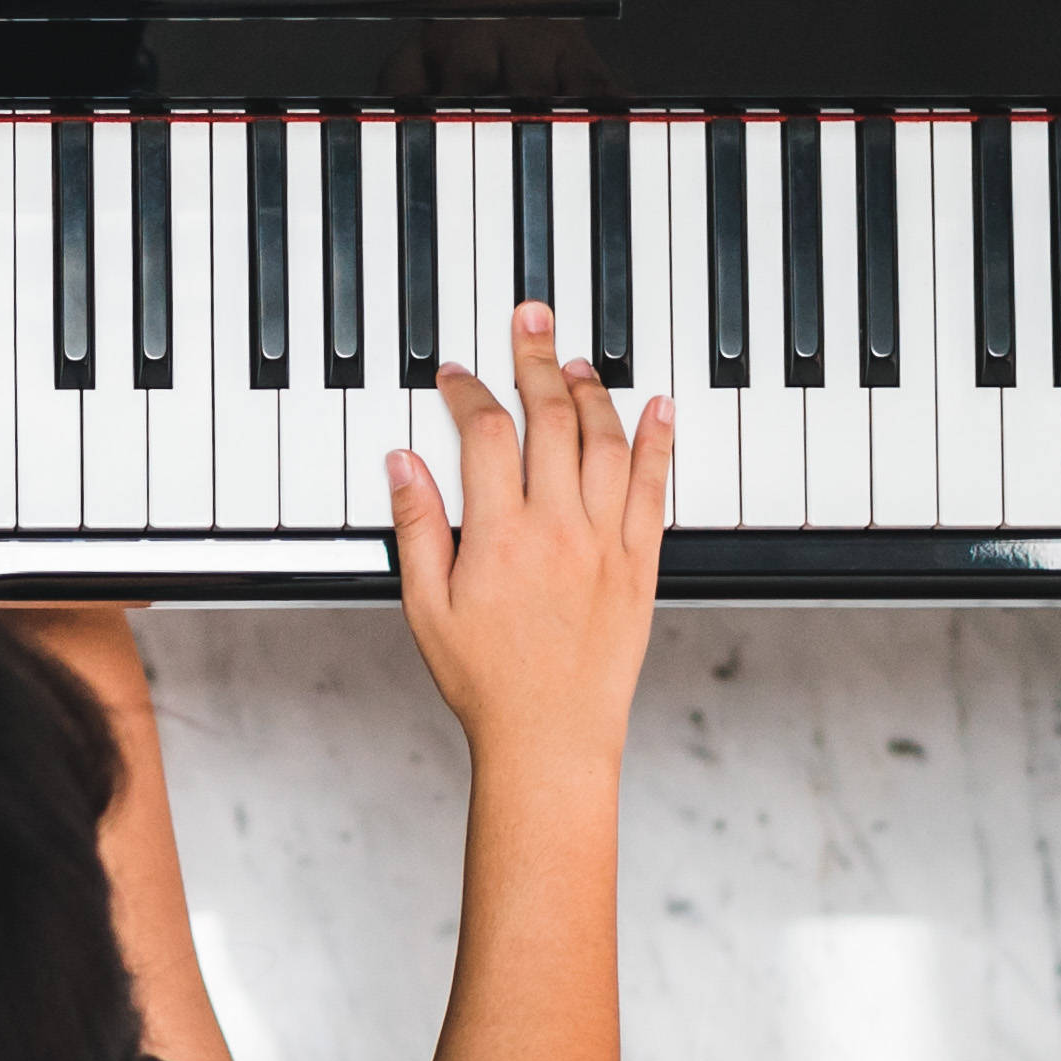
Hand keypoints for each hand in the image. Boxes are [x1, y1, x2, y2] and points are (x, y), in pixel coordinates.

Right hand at [383, 304, 672, 782]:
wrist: (552, 738)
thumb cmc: (486, 682)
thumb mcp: (426, 606)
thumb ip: (417, 526)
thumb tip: (403, 462)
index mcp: (500, 535)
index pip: (485, 434)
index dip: (469, 393)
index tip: (458, 377)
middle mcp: (559, 528)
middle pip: (551, 418)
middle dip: (536, 360)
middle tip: (530, 322)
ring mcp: (606, 543)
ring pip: (605, 441)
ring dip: (591, 391)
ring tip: (576, 361)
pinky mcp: (641, 563)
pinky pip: (654, 487)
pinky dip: (657, 440)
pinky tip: (658, 407)